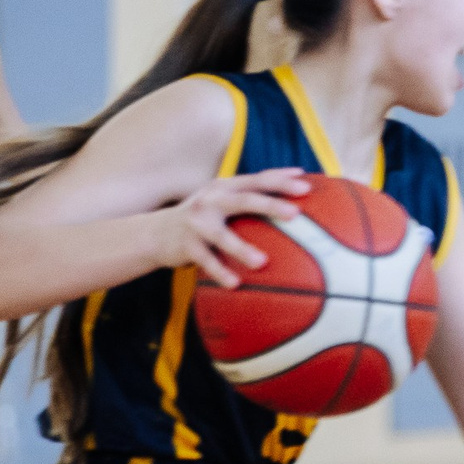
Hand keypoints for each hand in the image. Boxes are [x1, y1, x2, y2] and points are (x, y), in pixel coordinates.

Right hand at [159, 167, 309, 285]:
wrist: (156, 232)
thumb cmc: (203, 218)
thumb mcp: (222, 201)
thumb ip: (249, 198)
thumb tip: (294, 202)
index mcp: (225, 186)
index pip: (257, 179)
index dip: (281, 180)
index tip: (307, 186)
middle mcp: (211, 199)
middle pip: (244, 200)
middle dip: (270, 204)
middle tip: (295, 214)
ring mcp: (197, 222)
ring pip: (222, 236)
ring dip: (242, 248)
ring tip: (262, 262)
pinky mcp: (186, 244)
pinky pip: (206, 261)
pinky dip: (220, 272)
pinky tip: (235, 284)